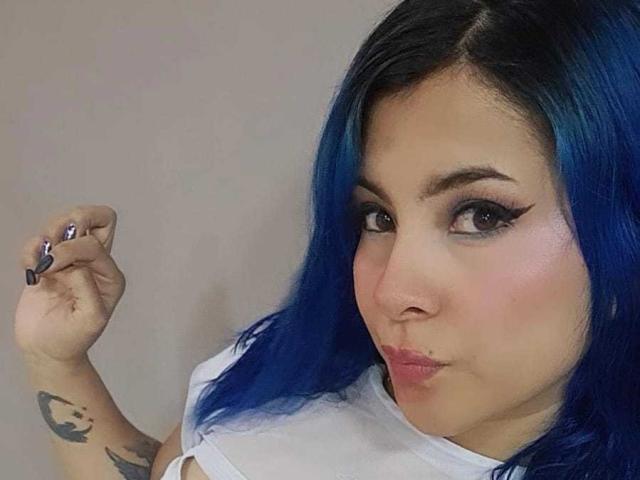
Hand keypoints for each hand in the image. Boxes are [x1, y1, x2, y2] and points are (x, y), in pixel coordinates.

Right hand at [15, 205, 125, 368]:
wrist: (46, 350)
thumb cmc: (73, 338)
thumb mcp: (90, 318)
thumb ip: (86, 287)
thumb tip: (71, 266)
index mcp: (110, 274)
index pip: (95, 243)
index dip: (72, 251)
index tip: (55, 272)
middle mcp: (95, 262)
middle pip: (99, 216)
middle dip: (73, 220)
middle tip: (55, 243)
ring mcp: (72, 260)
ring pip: (67, 222)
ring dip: (49, 236)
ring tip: (41, 264)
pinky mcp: (49, 264)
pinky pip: (41, 240)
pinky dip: (32, 248)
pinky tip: (31, 269)